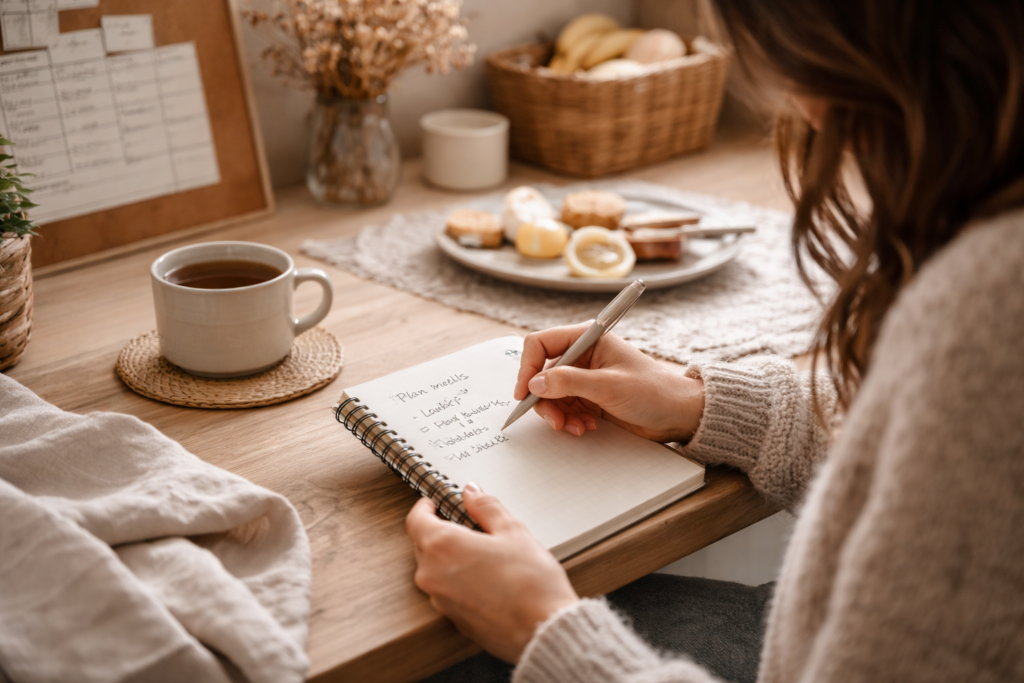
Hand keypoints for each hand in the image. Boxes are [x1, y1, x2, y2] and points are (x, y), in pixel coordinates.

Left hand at [405, 484, 578, 662]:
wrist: (542, 630)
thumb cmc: (531, 583)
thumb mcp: (512, 531)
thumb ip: (486, 507)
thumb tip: (472, 493)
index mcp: (442, 546)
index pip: (416, 519)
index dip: (424, 507)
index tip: (432, 502)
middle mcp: (433, 574)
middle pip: (424, 544)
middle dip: (441, 532)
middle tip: (467, 526)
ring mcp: (440, 600)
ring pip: (436, 570)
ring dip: (451, 559)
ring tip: (484, 556)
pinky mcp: (452, 619)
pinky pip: (448, 592)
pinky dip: (460, 582)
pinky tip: (488, 580)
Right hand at [514, 324, 704, 441]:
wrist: (679, 414)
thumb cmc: (654, 391)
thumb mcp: (609, 386)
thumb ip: (569, 382)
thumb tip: (534, 384)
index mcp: (588, 338)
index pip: (541, 344)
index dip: (528, 367)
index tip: (524, 393)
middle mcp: (583, 355)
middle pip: (543, 373)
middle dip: (545, 399)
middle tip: (555, 421)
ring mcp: (585, 377)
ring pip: (552, 395)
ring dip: (559, 414)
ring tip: (577, 427)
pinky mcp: (590, 397)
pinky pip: (565, 408)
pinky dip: (570, 420)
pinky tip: (587, 427)